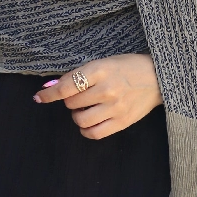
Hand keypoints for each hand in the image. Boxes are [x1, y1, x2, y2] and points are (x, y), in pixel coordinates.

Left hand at [33, 53, 162, 139]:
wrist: (157, 77)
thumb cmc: (126, 67)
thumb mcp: (103, 62)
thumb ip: (79, 75)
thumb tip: (51, 86)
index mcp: (100, 70)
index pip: (66, 86)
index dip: (49, 94)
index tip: (38, 97)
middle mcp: (106, 89)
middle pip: (71, 103)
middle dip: (70, 100)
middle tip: (79, 95)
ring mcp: (115, 107)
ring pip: (80, 120)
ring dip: (77, 115)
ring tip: (86, 108)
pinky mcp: (122, 122)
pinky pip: (94, 133)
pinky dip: (86, 129)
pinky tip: (90, 121)